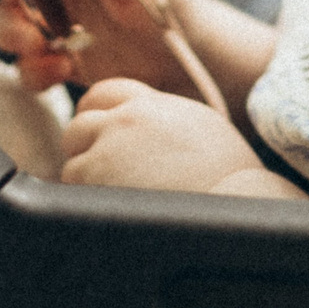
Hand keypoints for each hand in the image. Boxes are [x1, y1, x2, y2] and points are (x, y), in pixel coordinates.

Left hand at [58, 79, 262, 194]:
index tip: (98, 133)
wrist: (236, 202)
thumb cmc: (230, 176)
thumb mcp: (201, 128)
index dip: (96, 115)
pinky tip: (112, 213)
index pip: (104, 94)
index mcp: (152, 105)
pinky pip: (73, 189)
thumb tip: (147, 130)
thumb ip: (165, 119)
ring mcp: (107, 150)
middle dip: (84, 148)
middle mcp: (126, 121)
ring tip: (114, 200)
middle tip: (100, 172)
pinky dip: (86, 202)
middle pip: (80, 125)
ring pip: (73, 160)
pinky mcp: (96, 179)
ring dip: (86, 180)